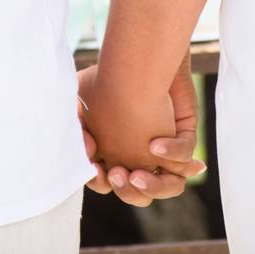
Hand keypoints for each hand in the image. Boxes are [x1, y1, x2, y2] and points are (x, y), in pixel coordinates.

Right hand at [79, 54, 205, 206]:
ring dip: (152, 185)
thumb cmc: (107, 79)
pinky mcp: (182, 138)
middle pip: (139, 194)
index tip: (95, 169)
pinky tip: (156, 144)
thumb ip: (72, 122)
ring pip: (168, 185)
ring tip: (137, 173)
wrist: (140, 59)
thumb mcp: (80, 100)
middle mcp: (143, 160)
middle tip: (116, 173)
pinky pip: (181, 156)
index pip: (111, 185)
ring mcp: (165, 153)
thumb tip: (79, 148)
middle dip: (127, 189)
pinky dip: (171, 153)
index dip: (103, 182)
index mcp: (117, 158)